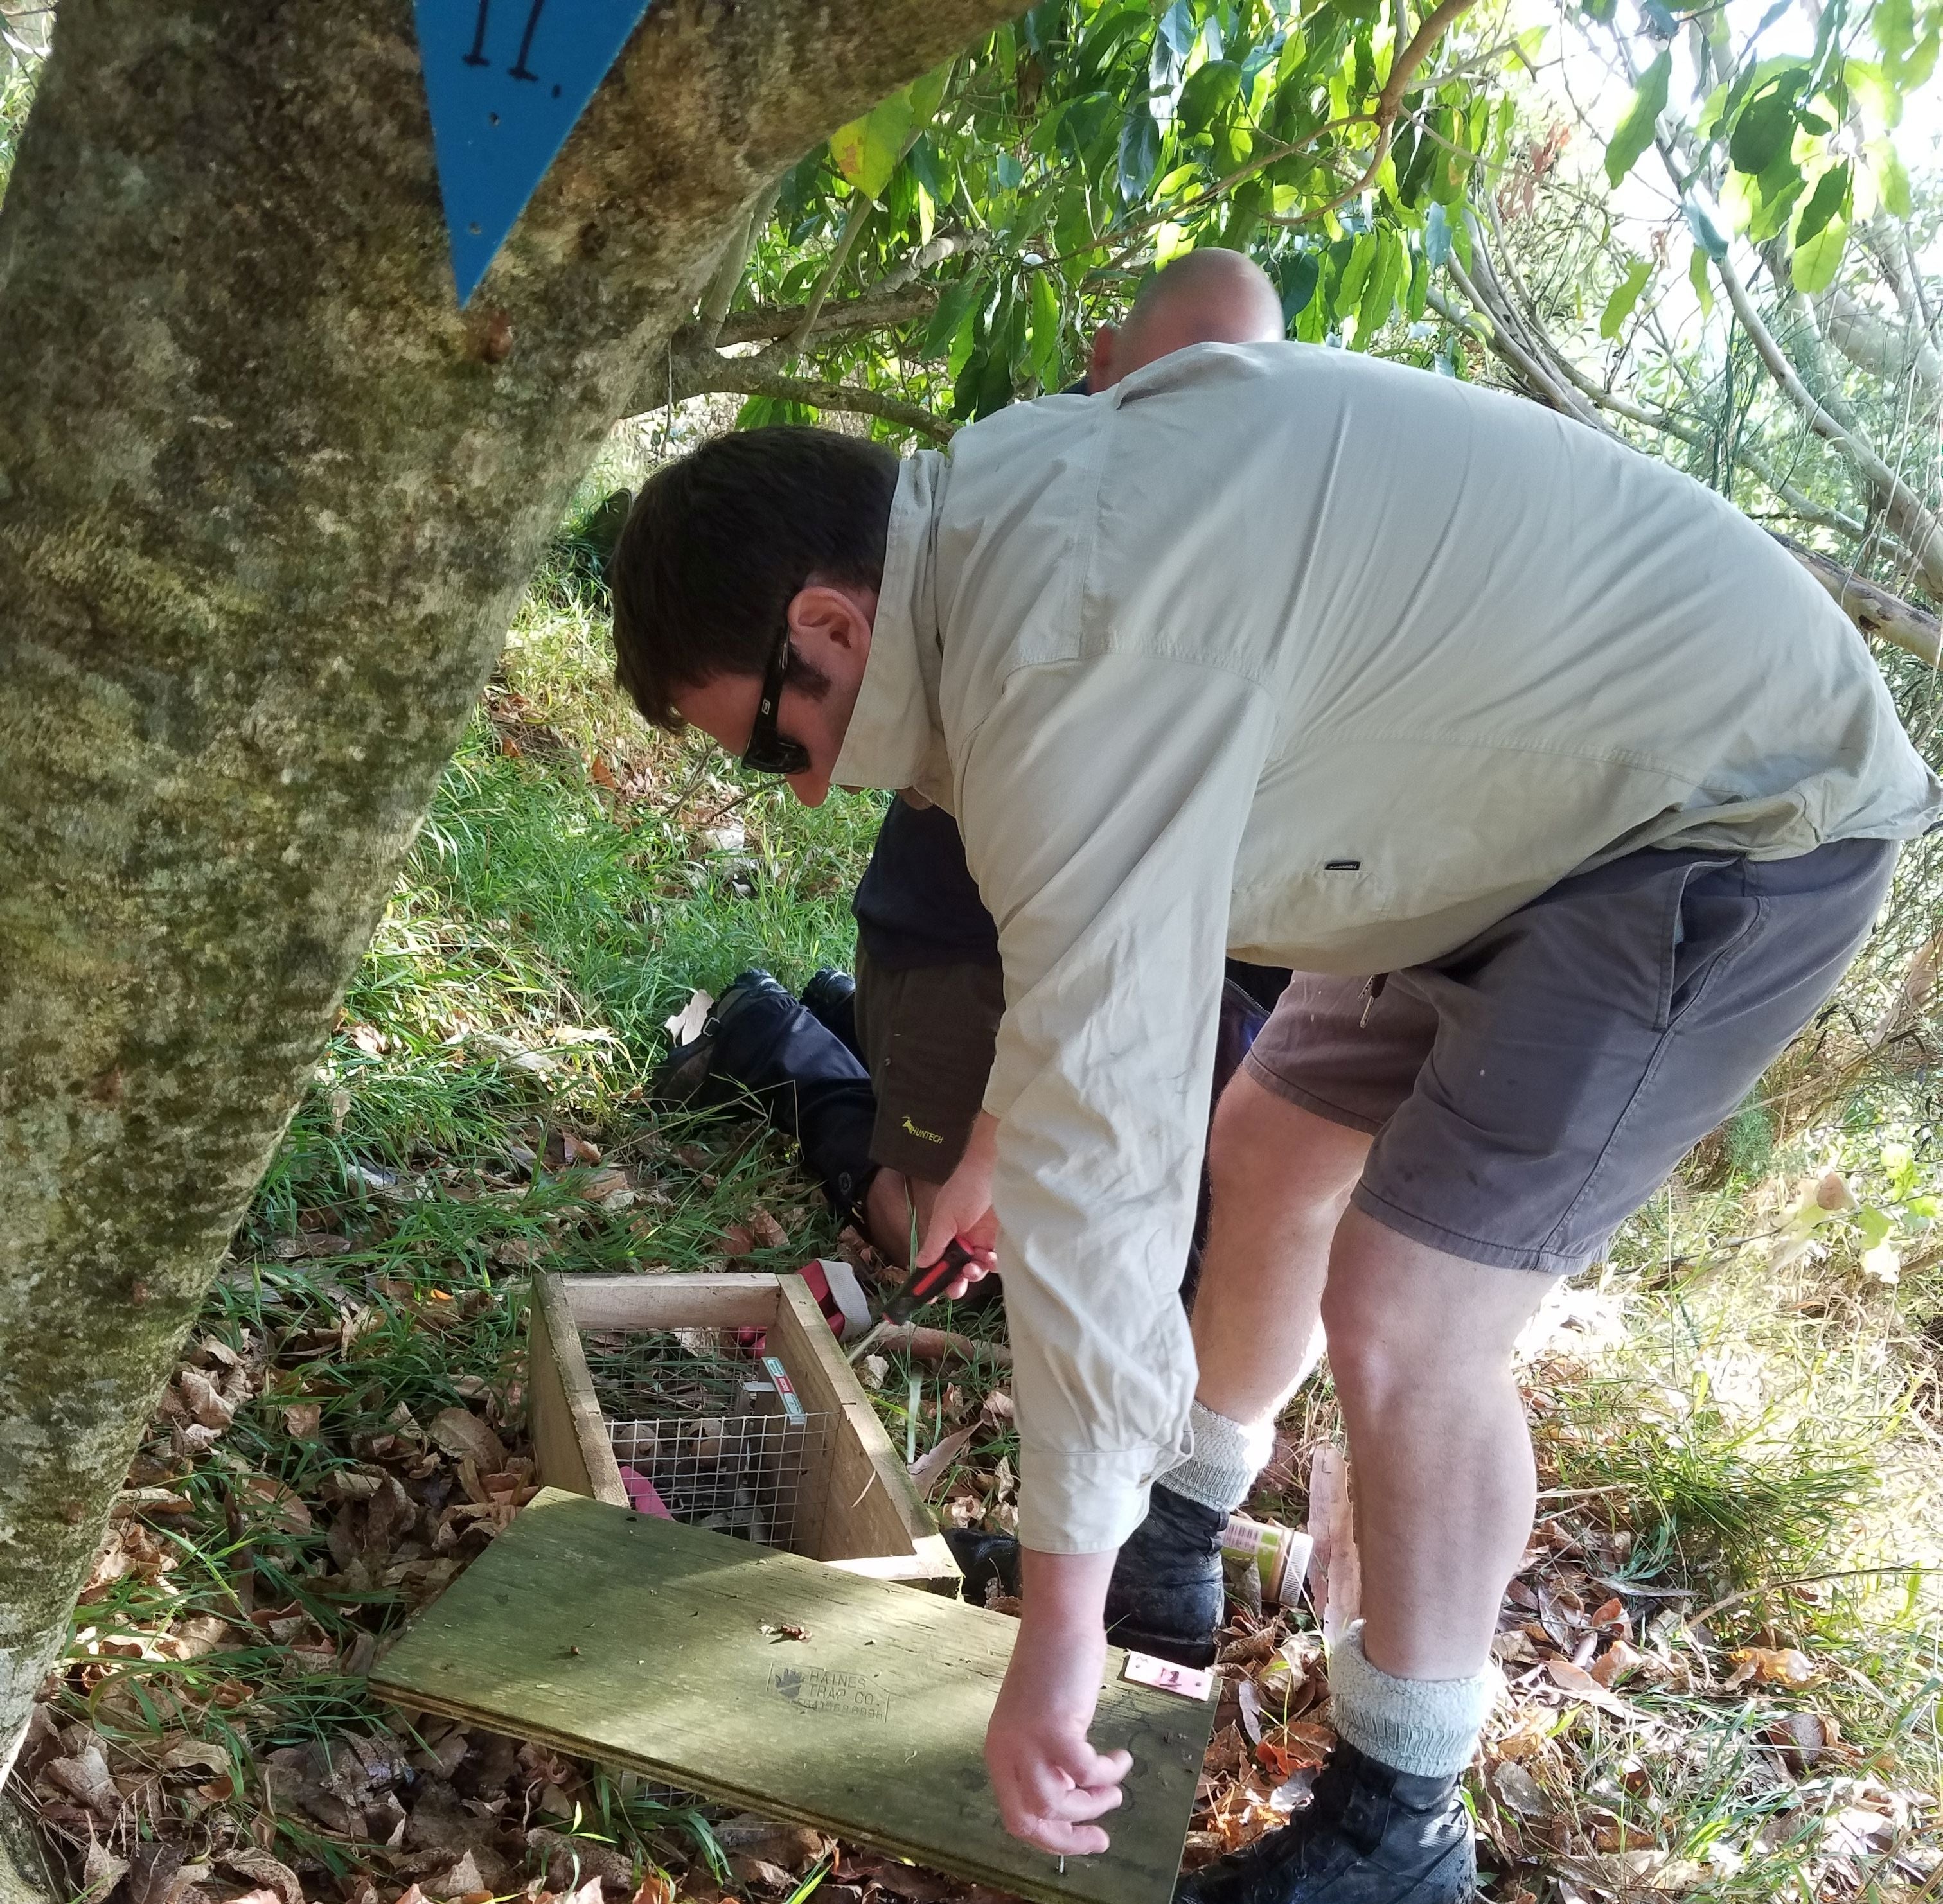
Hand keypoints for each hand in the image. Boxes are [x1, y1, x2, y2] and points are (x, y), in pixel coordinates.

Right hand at [915, 1111, 998, 1296]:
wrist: (996, 1167)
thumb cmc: (966, 1186)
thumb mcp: (945, 1215)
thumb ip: (934, 1242)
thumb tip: (920, 1264)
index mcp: (944, 1233)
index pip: (935, 1261)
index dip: (932, 1278)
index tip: (928, 1296)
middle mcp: (962, 1239)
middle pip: (956, 1270)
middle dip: (955, 1282)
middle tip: (955, 1288)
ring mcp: (982, 1239)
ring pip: (976, 1268)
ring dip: (973, 1273)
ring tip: (973, 1268)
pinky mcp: (1000, 1238)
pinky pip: (995, 1261)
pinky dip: (992, 1264)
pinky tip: (989, 1259)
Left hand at [985, 1549, 1131, 1855]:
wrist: (1059, 1621)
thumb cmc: (1054, 1668)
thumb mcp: (1041, 1725)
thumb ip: (1047, 1761)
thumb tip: (1072, 1799)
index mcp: (999, 1753)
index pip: (1017, 1819)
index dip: (1052, 1838)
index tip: (1085, 1837)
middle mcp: (1006, 1752)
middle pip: (1030, 1821)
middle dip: (1069, 1838)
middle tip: (1102, 1838)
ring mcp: (1027, 1740)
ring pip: (1056, 1803)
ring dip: (1092, 1805)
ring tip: (1115, 1789)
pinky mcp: (1054, 1727)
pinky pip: (1085, 1771)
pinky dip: (1107, 1772)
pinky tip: (1121, 1758)